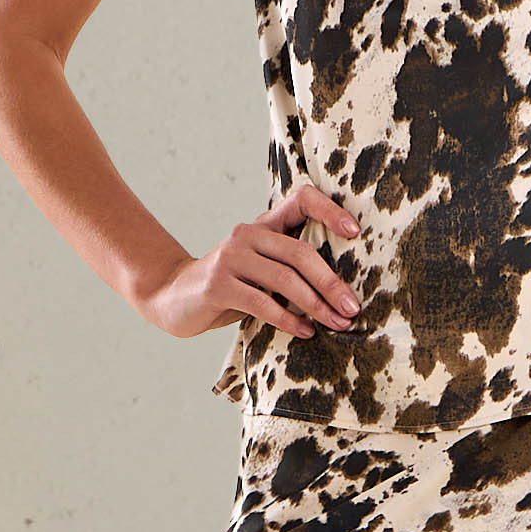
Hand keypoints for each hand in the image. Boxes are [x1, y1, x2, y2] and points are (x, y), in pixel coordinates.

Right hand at [141, 180, 361, 342]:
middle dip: (332, 283)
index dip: (330, 211)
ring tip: (336, 324)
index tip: (356, 233)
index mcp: (263, 225)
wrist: (174, 297)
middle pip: (300, 253)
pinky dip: (288, 320)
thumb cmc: (231, 287)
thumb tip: (344, 291)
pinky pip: (263, 303)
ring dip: (316, 305)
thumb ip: (290, 268)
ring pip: (285, 279)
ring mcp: (230, 258)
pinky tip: (305, 332)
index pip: (301, 199)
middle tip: (352, 308)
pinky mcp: (218, 285)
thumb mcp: (261, 270)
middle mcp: (247, 234)